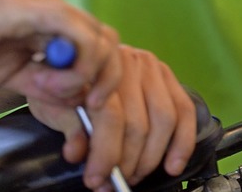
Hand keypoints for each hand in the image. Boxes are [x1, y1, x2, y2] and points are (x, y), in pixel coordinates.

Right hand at [0, 0, 120, 107]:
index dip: (99, 77)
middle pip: (105, 40)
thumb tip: (75, 98)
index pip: (94, 45)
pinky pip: (75, 30)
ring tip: (61, 91)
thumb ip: (42, 84)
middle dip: (105, 77)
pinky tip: (57, 79)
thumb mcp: (9, 76)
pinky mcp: (30, 6)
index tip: (87, 104)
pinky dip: (79, 60)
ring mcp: (43, 4)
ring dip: (91, 72)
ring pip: (97, 36)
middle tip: (90, 104)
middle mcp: (51, 9)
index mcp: (46, 23)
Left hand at [28, 45, 196, 190]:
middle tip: (117, 181)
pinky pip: (184, 111)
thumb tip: (77, 153)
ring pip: (163, 120)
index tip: (96, 180)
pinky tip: (172, 165)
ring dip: (151, 158)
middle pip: (138, 123)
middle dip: (128, 162)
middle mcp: (127, 61)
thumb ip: (70, 129)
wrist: (75, 62)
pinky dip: (182, 143)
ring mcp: (150, 66)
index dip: (105, 153)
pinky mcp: (167, 74)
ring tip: (136, 174)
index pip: (110, 116)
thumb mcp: (57, 106)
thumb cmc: (66, 88)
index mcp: (96, 67)